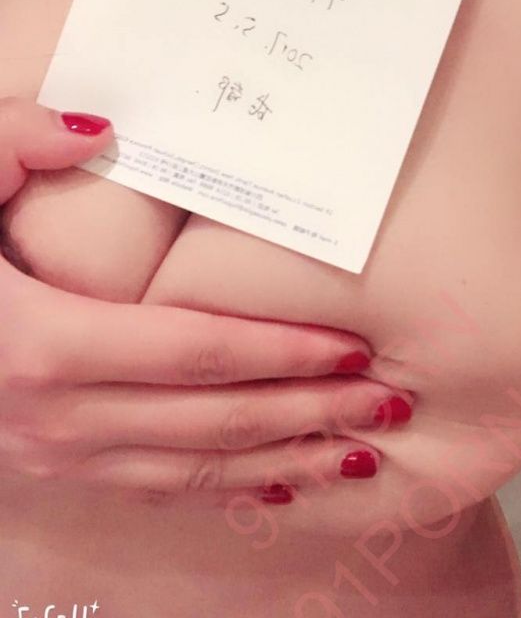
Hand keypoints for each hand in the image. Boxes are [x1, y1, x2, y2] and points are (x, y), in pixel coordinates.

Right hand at [0, 98, 407, 501]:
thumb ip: (18, 142)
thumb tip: (96, 125)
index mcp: (44, 344)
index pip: (194, 354)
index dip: (280, 353)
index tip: (353, 350)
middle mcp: (58, 417)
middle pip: (212, 421)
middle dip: (308, 415)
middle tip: (388, 406)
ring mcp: (56, 454)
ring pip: (194, 471)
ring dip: (282, 462)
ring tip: (359, 455)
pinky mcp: (54, 467)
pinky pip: (157, 492)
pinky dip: (224, 490)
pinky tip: (275, 483)